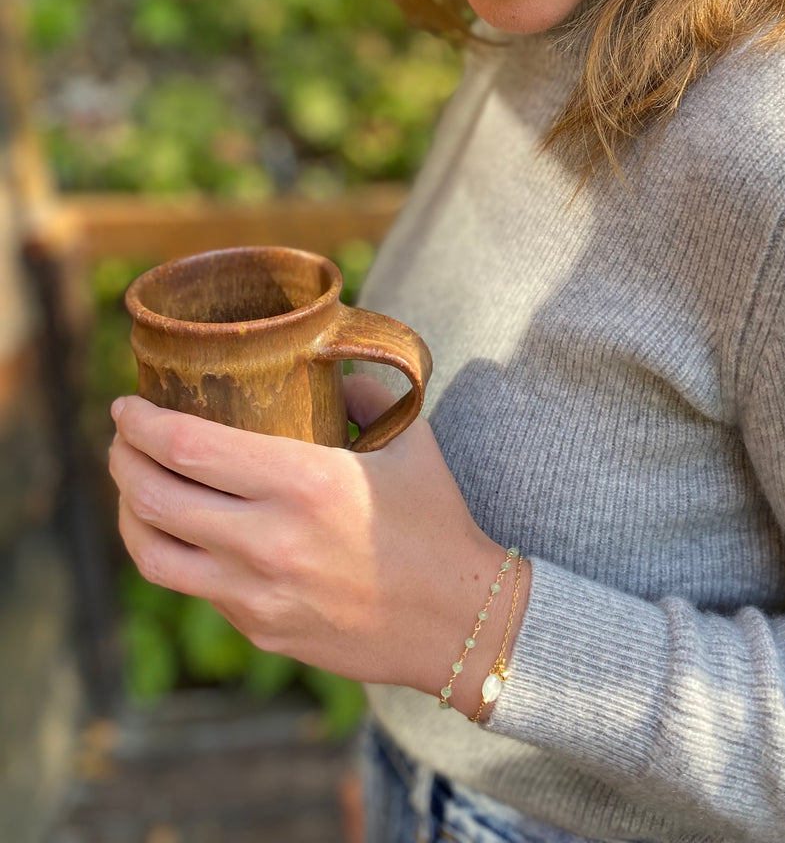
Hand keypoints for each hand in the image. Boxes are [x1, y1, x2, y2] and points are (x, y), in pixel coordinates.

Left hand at [108, 373, 517, 697]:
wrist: (459, 620)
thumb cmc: (437, 519)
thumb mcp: (409, 439)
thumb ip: (361, 391)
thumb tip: (325, 359)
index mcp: (304, 482)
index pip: (188, 446)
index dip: (141, 423)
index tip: (127, 405)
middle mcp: (269, 540)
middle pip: (153, 496)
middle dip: (122, 459)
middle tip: (122, 437)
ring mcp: (257, 594)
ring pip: (153, 553)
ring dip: (128, 511)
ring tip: (132, 485)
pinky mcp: (260, 628)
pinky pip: (194, 586)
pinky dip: (173, 550)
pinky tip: (181, 530)